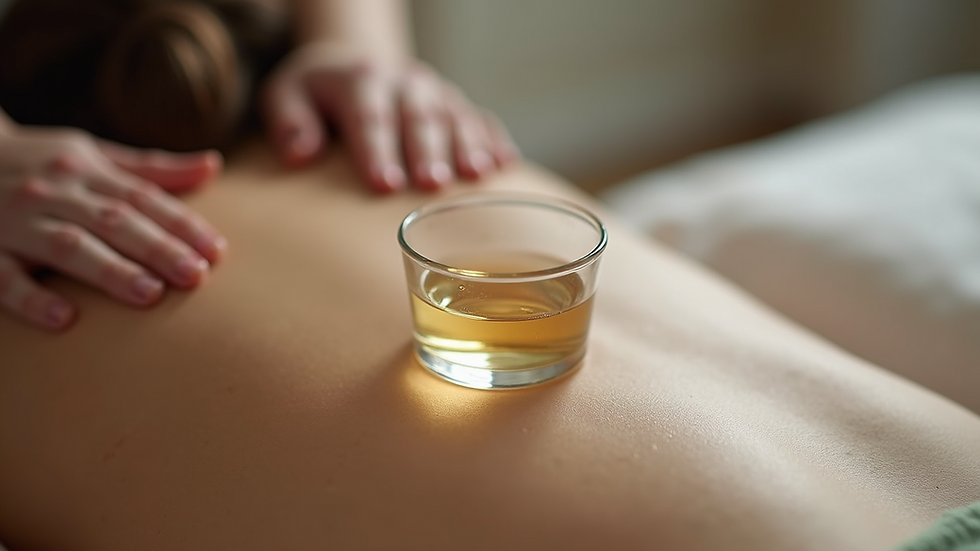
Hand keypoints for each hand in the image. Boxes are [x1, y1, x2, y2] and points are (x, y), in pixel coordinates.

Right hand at [0, 125, 226, 330]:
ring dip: (109, 269)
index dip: (182, 224)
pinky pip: (3, 276)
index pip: (142, 198)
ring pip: (67, 245)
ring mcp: (14, 220)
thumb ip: (149, 169)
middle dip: (157, 247)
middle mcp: (53, 191)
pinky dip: (32, 297)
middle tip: (196, 276)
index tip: (217, 252)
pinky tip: (65, 319)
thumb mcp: (89, 155)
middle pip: (113, 220)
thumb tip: (212, 165)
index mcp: (84, 170)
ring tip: (149, 294)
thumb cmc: (35, 163)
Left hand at [261, 42, 518, 192]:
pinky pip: (481, 119)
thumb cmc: (316, 95)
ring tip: (476, 175)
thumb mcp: (286, 95)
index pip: (369, 117)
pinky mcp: (457, 105)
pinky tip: (504, 164)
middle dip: (427, 150)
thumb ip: (288, 120)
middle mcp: (404, 81)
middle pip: (418, 117)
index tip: (383, 185)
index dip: (377, 150)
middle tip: (432, 184)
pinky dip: (494, 140)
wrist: (353, 67)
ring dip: (467, 146)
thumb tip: (299, 153)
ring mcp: (436, 92)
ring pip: (455, 117)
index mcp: (360, 79)